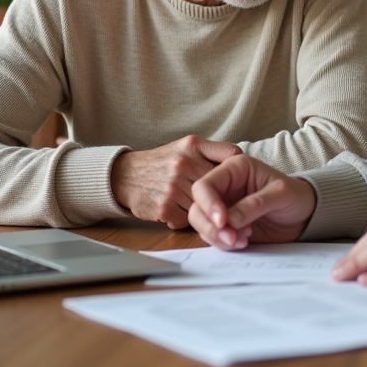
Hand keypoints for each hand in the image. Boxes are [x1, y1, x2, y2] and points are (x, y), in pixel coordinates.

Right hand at [110, 136, 240, 228]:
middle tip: (226, 201)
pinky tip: (179, 211)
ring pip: (207, 205)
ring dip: (207, 210)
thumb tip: (240, 158)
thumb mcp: (186, 146)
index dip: (240, 168)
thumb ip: (212, 150)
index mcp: (193, 146)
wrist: (125, 176)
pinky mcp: (165, 208)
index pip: (232, 154)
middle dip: (226, 195)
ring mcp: (174, 187)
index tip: (241, 178)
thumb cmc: (162, 162)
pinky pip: (189, 220)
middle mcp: (183, 164)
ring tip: (201, 207)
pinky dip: (187, 219)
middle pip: (222, 185)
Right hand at [188, 154, 315, 248]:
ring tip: (243, 239)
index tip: (223, 222)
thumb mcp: (281, 195)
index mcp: (234, 169)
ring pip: (200, 223)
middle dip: (211, 226)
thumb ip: (255, 205)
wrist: (304, 215)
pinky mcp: (225, 225)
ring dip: (217, 236)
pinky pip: (211, 235)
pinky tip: (243, 241)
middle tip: (232, 238)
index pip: (205, 185)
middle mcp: (224, 186)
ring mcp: (223, 206)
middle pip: (198, 206)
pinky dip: (223, 243)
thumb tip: (230, 220)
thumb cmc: (296, 196)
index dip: (209, 204)